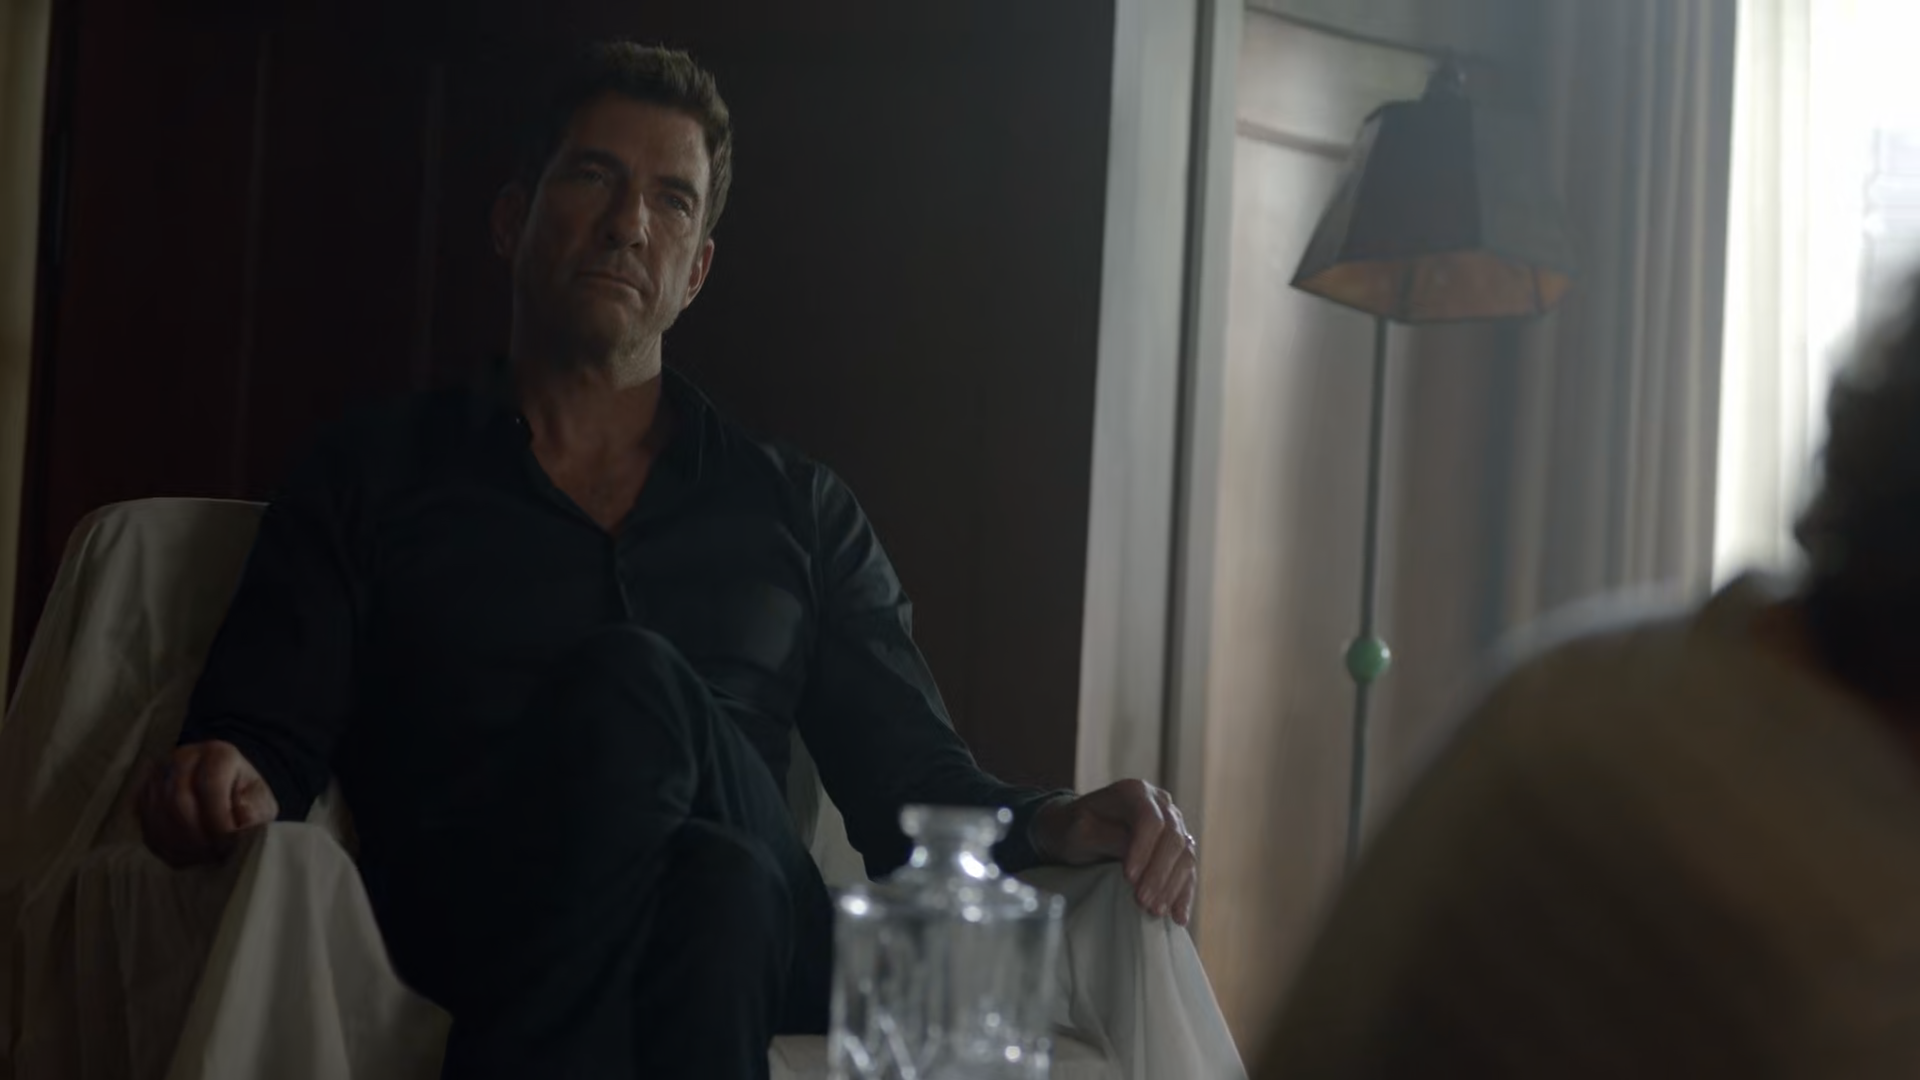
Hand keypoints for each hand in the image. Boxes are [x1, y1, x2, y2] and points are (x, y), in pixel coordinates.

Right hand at [136, 740, 278, 867]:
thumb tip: (243, 818)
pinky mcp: (143, 798)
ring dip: (181, 844)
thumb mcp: (262, 801)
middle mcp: (184, 759)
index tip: (229, 841)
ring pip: (159, 816)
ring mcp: (159, 777)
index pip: (210, 784)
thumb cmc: (247, 798)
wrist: (226, 791)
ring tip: (203, 857)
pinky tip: (186, 856)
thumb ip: (256, 809)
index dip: (218, 818)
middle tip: (214, 855)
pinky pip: (147, 826)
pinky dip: (166, 847)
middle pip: (178, 801)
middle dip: (198, 835)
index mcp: (218, 754)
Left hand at [1031, 780, 1197, 924]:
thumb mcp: (1080, 831)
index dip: (1144, 850)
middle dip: (1159, 873)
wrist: (1073, 829)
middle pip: (1172, 837)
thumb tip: (1134, 854)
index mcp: (1134, 792)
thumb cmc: (1072, 828)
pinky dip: (1183, 893)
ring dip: (1172, 886)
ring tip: (1156, 911)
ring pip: (1185, 854)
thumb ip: (1108, 838)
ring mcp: (1171, 824)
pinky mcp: (1175, 846)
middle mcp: (1159, 803)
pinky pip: (1187, 869)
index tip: (1129, 878)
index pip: (1150, 820)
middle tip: (1143, 901)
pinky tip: (1179, 916)